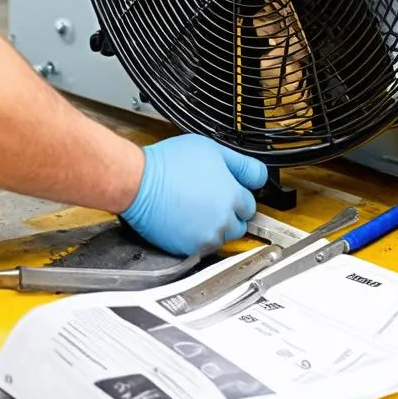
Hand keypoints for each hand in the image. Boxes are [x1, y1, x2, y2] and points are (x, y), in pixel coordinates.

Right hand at [119, 134, 268, 256]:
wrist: (139, 182)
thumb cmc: (169, 164)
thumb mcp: (212, 149)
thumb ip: (242, 164)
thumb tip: (259, 175)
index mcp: (231, 196)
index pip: (250, 204)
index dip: (237, 195)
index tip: (227, 190)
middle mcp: (223, 220)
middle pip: (240, 224)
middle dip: (229, 213)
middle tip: (209, 198)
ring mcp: (206, 237)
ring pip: (222, 237)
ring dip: (214, 226)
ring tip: (195, 207)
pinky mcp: (189, 249)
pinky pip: (203, 247)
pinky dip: (197, 236)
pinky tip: (185, 219)